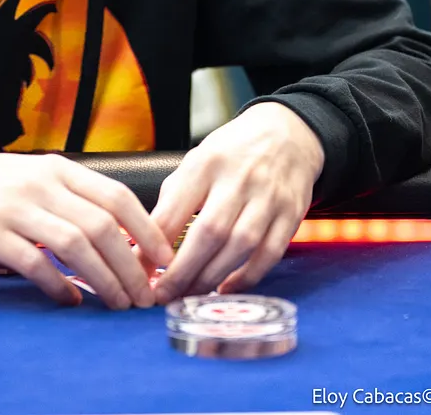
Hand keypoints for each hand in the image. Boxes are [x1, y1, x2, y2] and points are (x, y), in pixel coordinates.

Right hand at [0, 131, 172, 310]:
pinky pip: (35, 263)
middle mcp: (40, 184)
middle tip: (146, 296)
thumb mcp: (30, 176)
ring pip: (77, 245)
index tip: (164, 261)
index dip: (148, 231)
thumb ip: (68, 198)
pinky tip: (71, 300)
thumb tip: (117, 235)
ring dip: (106, 280)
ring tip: (119, 304)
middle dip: (134, 266)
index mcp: (56, 168)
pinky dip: (60, 285)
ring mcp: (14, 209)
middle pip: (104, 226)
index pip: (118, 197)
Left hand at [150, 102, 322, 302]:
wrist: (285, 135)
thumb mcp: (195, 162)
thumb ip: (173, 200)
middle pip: (209, 232)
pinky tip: (226, 289)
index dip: (153, 244)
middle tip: (163, 294)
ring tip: (189, 295)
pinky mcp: (292, 214)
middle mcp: (239, 179)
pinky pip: (270, 253)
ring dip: (212, 277)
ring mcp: (269, 197)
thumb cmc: (230, 155)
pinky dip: (247, 278)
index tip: (138, 269)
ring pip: (240, 246)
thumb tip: (144, 245)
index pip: (174, 209)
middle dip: (183, 270)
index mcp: (205, 164)